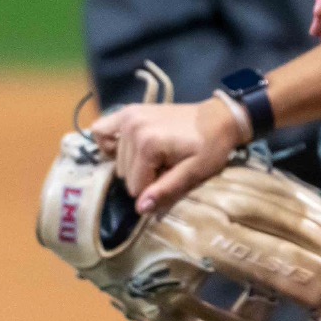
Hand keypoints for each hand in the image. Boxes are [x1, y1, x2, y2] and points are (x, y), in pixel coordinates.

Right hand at [91, 98, 244, 214]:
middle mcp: (132, 128)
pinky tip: (127, 149)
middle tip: (168, 164)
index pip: (136, 187)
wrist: (219, 118)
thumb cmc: (211, 147)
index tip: (173, 176)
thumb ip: (167, 190)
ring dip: (134, 163)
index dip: (154, 189)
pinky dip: (109, 144)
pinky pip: (100, 131)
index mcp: (148, 144)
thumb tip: (140, 209)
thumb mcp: (195, 173)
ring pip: (116, 160)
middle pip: (125, 174)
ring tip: (158, 155)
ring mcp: (127, 116)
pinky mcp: (127, 111)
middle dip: (145, 176)